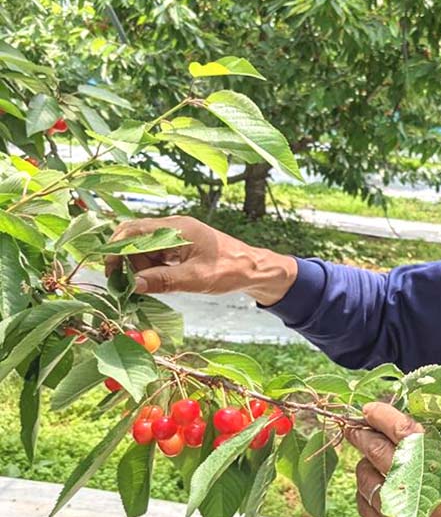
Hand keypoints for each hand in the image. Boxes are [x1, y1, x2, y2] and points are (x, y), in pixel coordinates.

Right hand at [103, 215, 296, 304]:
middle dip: (124, 259)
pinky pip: (156, 254)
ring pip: (145, 248)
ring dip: (138, 266)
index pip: (134, 230)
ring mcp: (178, 237)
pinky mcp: (181, 247)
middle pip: (136, 238)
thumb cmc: (230, 270)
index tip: (109, 271)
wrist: (254, 269)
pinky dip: (150, 268)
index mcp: (178, 229)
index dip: (116, 249)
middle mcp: (175, 228)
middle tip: (121, 283)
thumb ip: (163, 281)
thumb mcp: (196, 279)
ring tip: (140, 287)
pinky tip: (153, 283)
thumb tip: (132, 285)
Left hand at [346, 401, 440, 516]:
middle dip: (362, 434)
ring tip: (373, 462)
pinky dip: (367, 490)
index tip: (369, 409)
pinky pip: (363, 502)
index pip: (401, 430)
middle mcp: (419, 489)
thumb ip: (429, 445)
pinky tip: (377, 487)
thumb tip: (394, 422)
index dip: (381, 415)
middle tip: (356, 428)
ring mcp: (400, 515)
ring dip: (365, 463)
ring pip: (364, 475)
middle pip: (375, 450)